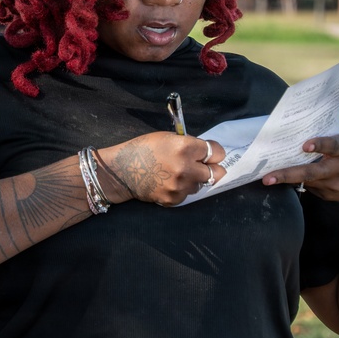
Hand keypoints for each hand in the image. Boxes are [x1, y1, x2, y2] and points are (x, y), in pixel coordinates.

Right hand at [97, 133, 225, 206]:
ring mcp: (180, 186)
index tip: (210, 154)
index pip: (216, 152)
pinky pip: (187, 195)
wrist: (121, 170)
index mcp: (184, 148)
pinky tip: (168, 182)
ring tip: (178, 174)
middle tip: (202, 166)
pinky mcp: (173, 199)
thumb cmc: (143, 149)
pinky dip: (181, 189)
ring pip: (201, 185)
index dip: (214, 152)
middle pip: (217, 173)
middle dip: (211, 168)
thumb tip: (205, 153)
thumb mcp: (167, 138)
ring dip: (194, 180)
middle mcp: (186, 168)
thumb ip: (188, 145)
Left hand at [262, 130, 338, 210]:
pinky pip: (309, 187)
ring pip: (307, 182)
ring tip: (267, 177)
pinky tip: (286, 176)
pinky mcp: (329, 196)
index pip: (334, 146)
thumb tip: (304, 121)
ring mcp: (336, 185)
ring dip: (286, 179)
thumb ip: (332, 132)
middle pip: (312, 172)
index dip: (320, 145)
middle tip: (268, 177)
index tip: (305, 146)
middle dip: (288, 174)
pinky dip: (297, 181)